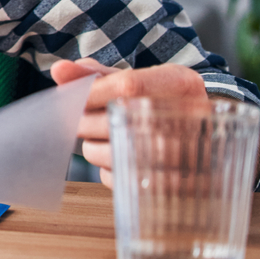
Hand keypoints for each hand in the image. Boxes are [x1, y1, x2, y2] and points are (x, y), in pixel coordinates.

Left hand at [49, 58, 207, 186]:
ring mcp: (185, 158)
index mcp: (181, 83)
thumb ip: (95, 74)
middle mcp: (189, 119)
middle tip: (82, 119)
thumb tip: (59, 70)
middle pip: (113, 121)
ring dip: (92, 145)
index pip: (128, 85)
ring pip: (107, 153)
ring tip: (106, 136)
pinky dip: (107, 167)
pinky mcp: (171, 188)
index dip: (90, 92)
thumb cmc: (158, 102)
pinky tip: (121, 155)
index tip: (69, 98)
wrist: (200, 133)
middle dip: (83, 121)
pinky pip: (114, 178)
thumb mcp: (136, 79)